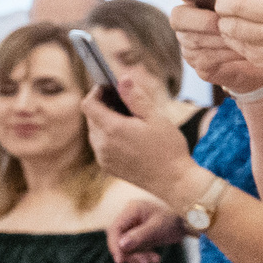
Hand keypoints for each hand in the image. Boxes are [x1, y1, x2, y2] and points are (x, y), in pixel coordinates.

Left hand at [82, 68, 201, 200]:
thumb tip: (122, 79)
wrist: (174, 182)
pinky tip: (129, 138)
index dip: (96, 92)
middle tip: (125, 102)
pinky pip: (100, 145)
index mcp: (112, 129)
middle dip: (104, 106)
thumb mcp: (156, 118)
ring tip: (129, 120)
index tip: (109, 88)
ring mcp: (103, 157)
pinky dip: (109, 137)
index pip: (88, 104)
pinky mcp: (107, 167)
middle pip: (91, 117)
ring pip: (95, 131)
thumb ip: (136, 98)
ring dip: (106, 122)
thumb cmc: (168, 148)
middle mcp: (102, 144)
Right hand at [108, 199, 188, 262]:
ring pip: (127, 249)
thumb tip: (121, 245)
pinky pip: (135, 251)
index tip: (120, 261)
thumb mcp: (158, 228)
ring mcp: (133, 228)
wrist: (188, 223)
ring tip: (155, 261)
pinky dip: (143, 258)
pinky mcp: (138, 238)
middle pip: (120, 241)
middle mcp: (130, 218)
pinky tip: (155, 260)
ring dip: (139, 258)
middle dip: (132, 255)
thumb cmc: (174, 220)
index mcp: (132, 210)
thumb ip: (140, 236)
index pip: (115, 229)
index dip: (114, 246)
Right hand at [163, 0, 262, 92]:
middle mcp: (189, 22)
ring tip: (240, 36)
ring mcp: (192, 45)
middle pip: (178, 17)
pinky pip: (206, 58)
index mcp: (199, 0)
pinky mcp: (202, 66)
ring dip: (218, 37)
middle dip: (200, 20)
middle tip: (219, 21)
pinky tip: (242, 51)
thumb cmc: (258, 22)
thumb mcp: (254, 0)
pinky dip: (225, 54)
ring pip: (193, 39)